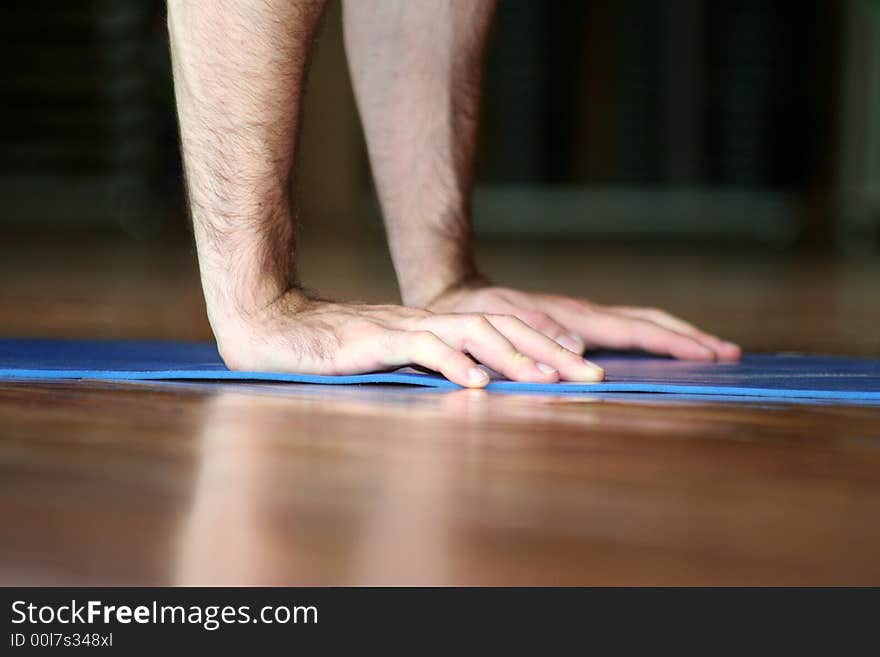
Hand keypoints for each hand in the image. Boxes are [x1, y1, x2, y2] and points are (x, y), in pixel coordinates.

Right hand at [213, 290, 605, 387]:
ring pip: (473, 333)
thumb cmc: (334, 350)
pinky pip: (421, 349)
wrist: (276, 328)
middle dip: (550, 352)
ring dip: (514, 358)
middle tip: (591, 377)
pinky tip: (475, 386)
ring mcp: (404, 326)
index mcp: (438, 326)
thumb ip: (431, 364)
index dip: (544, 345)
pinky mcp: (376, 339)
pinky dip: (452, 364)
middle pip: (503, 327)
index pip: (503, 329)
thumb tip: (476, 384)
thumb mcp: (394, 359)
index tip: (580, 367)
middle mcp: (430, 321)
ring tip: (547, 383)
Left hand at [425, 283, 741, 362]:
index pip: (635, 331)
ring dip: (676, 336)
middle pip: (649, 322)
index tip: (711, 353)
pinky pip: (623, 331)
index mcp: (574, 317)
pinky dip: (651, 339)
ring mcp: (582, 317)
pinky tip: (660, 352)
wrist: (458, 298)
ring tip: (711, 351)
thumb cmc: (477, 316)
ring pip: (640, 323)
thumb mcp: (497, 324)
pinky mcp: (575, 323)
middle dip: (690, 337)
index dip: (674, 343)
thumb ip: (535, 335)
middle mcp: (585, 315)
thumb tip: (579, 351)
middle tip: (730, 353)